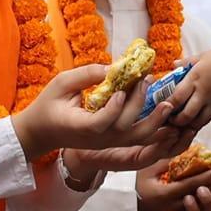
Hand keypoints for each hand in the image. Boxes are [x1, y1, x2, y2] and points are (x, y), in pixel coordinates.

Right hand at [12, 64, 181, 163]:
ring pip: (137, 139)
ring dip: (155, 122)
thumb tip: (113, 67)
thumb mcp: (60, 84)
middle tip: (148, 80)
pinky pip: (138, 139)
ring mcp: (106, 143)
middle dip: (140, 106)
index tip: (120, 91)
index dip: (113, 109)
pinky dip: (154, 128)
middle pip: (125, 130)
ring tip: (168, 103)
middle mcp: (96, 139)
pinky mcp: (113, 142)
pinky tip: (164, 113)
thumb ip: (85, 75)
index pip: (100, 123)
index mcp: (79, 126)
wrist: (42, 133)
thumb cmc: (48, 105)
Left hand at [162, 46, 210, 137]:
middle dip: (176, 121)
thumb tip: (173, 64)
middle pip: (186, 114)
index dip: (167, 106)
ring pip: (198, 121)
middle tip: (169, 120)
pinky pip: (207, 118)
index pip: (176, 97)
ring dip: (188, 124)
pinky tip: (193, 121)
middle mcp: (202, 92)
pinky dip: (199, 123)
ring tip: (180, 123)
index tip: (161, 107)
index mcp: (194, 78)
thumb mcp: (202, 56)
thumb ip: (186, 62)